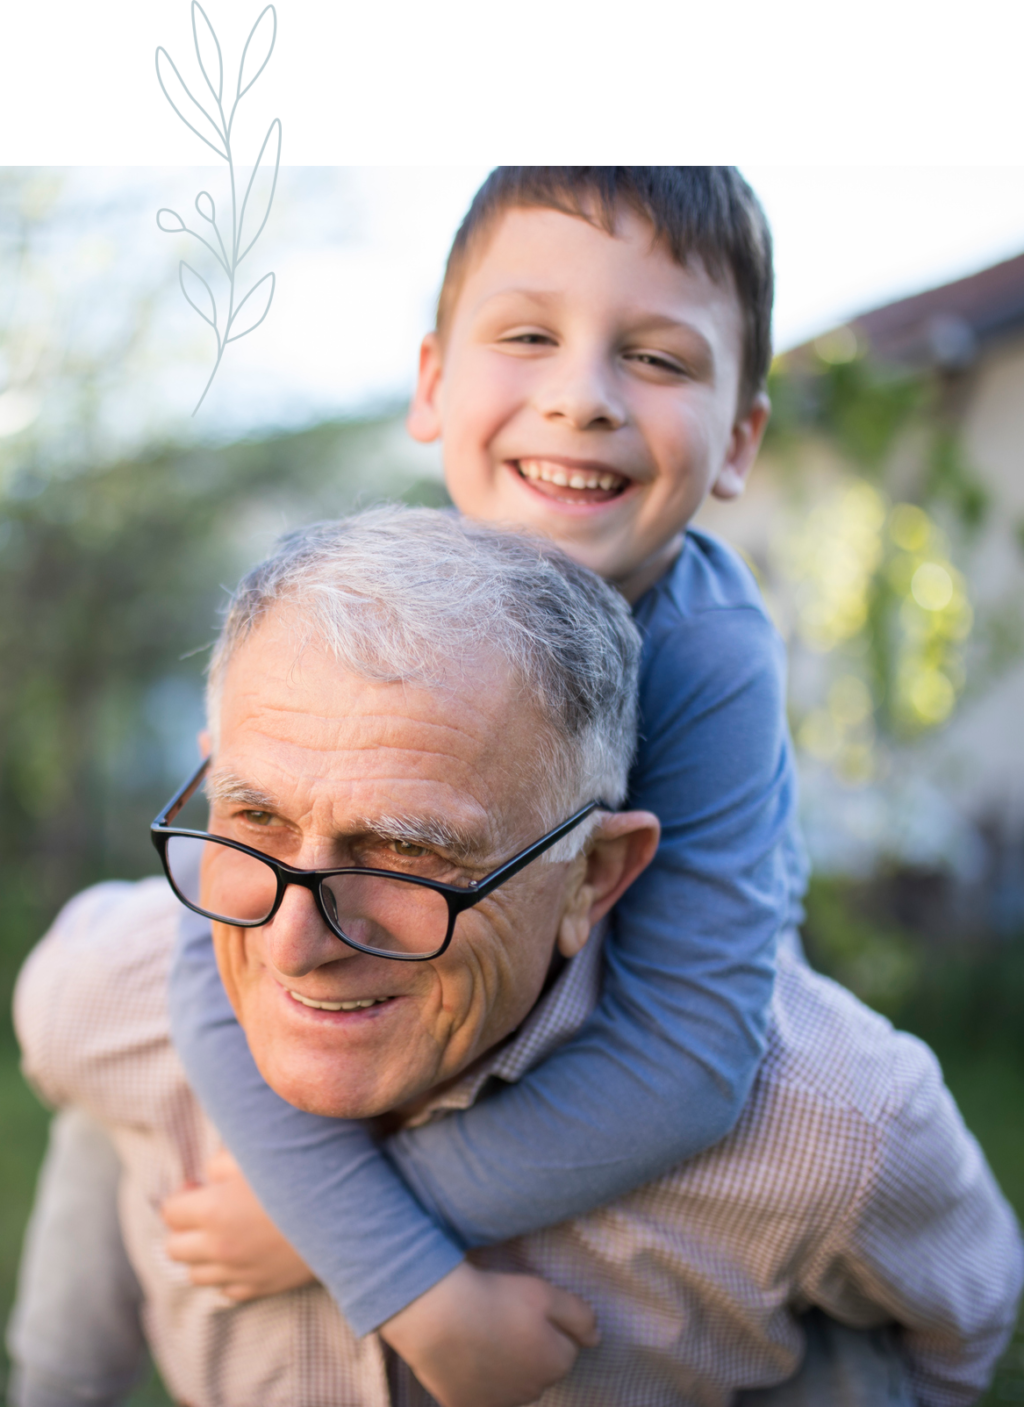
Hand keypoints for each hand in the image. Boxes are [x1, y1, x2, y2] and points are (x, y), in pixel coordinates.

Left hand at [161, 1148, 315, 1300]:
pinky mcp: (259, 1288)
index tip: (199, 1188)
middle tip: (208, 1212)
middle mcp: (219, 1247)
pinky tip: (246, 1252)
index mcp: (213, 1210)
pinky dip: (227, 1274)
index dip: (181, 1197)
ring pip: (195, 1274)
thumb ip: (221, 1162)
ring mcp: (238, 1272)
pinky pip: (225, 1290)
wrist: (345, 1214)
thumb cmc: (301, 1175)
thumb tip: (208, 1175)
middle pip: (174, 1248)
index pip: (169, 1212)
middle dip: (185, 1228)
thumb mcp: (257, 1155)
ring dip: (203, 1254)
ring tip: (226, 1233)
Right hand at [380, 1260, 598, 1406]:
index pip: (565, 1348)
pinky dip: (475, 1380)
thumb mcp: (545, 1293)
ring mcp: (497, 1403)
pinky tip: (464, 1355)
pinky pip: (479, 1393)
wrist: (438, 1315)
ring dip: (504, 1367)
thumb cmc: (495, 1298)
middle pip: (538, 1369)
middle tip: (503, 1318)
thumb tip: (597, 1338)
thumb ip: (580, 1316)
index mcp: (555, 1364)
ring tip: (482, 1333)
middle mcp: (532, 1393)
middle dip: (529, 1349)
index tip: (525, 1309)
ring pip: (510, 1384)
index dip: (548, 1325)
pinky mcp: (465, 1406)